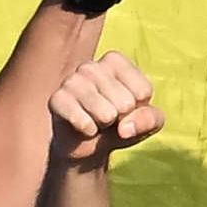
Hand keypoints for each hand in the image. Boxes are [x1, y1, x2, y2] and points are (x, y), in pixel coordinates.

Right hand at [48, 46, 168, 162]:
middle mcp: (91, 66)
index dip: (139, 109)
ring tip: (98, 121)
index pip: (143, 91)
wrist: (89, 145)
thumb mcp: (147, 122)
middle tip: (109, 118)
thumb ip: (150, 119)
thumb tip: (125, 127)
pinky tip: (85, 128)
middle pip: (125, 103)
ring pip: (104, 112)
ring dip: (105, 125)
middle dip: (121, 119)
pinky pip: (82, 120)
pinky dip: (88, 130)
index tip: (128, 108)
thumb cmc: (121, 124)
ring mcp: (71, 81)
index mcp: (115, 61)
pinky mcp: (56, 100)